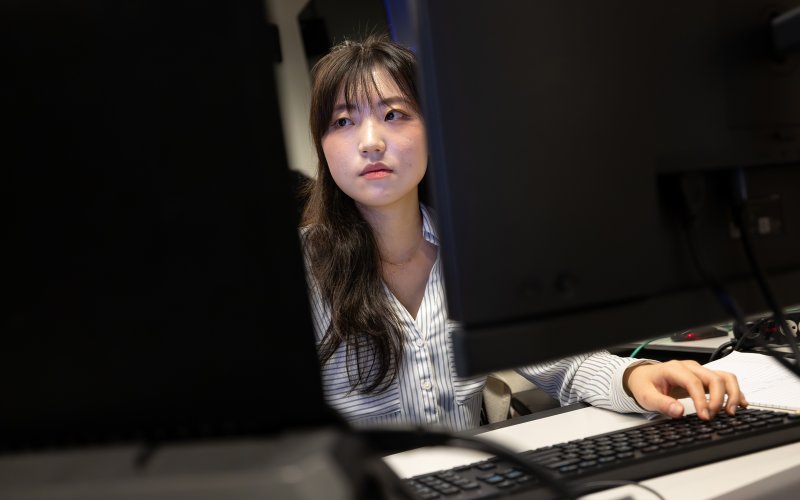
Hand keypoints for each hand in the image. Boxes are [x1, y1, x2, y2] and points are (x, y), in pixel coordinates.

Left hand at [623, 360, 747, 419]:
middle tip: (714, 417)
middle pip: (714, 378)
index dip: (702, 400)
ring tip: (731, 412)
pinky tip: (740, 404)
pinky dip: (735, 392)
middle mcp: (690, 367)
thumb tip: (678, 412)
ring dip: (732, 394)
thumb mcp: (646, 396)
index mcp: (674, 369)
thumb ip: (661, 403)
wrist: (642, 377)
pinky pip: (725, 381)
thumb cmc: (644, 385)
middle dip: (718, 399)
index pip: (694, 382)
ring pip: (724, 377)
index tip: (704, 416)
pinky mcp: (704, 378)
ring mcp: (699, 371)